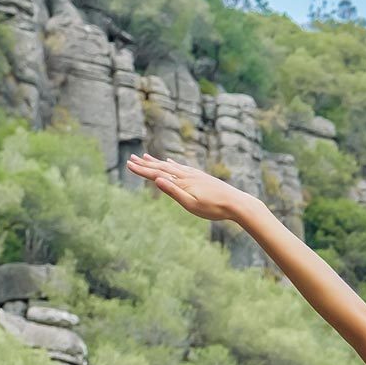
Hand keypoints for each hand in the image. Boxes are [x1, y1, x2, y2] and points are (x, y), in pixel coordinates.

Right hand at [127, 153, 256, 221]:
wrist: (237, 203)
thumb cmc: (214, 208)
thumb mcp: (191, 204)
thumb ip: (173, 192)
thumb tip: (157, 179)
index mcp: (182, 182)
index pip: (157, 174)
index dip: (142, 170)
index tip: (129, 164)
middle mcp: (186, 175)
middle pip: (162, 167)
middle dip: (145, 163)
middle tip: (131, 158)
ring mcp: (194, 174)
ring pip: (171, 165)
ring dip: (157, 161)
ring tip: (146, 156)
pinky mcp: (201, 176)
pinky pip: (182, 167)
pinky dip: (172, 163)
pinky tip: (171, 161)